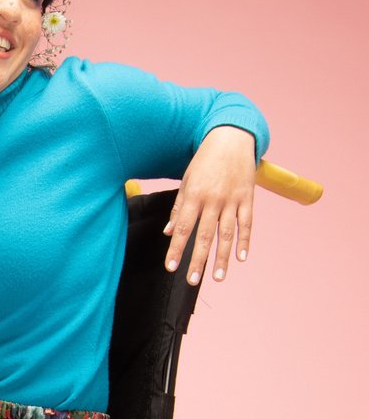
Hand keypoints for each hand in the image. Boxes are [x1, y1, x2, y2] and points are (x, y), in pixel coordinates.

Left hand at [163, 126, 256, 282]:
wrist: (231, 138)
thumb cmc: (205, 161)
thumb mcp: (187, 180)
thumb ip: (179, 207)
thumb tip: (170, 232)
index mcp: (194, 195)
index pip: (183, 228)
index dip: (176, 248)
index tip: (170, 267)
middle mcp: (213, 199)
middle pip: (204, 235)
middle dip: (197, 259)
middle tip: (192, 280)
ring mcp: (232, 200)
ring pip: (226, 233)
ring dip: (223, 257)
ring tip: (218, 277)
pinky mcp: (248, 198)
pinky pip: (247, 223)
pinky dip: (245, 240)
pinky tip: (242, 257)